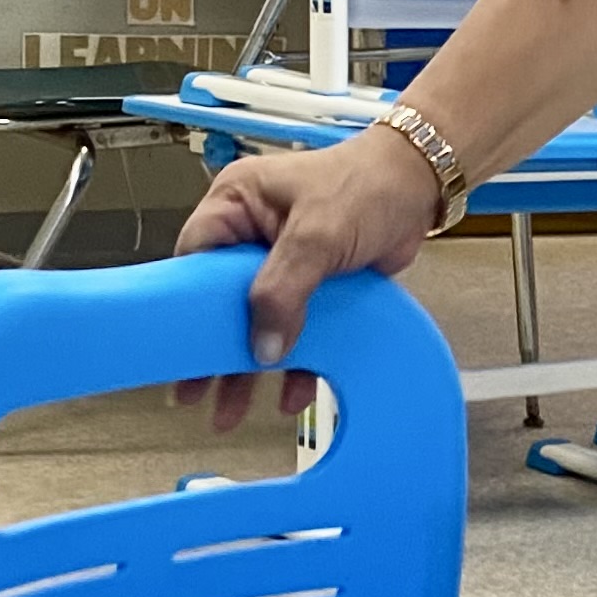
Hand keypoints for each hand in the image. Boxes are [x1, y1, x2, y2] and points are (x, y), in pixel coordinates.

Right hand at [174, 126, 444, 429]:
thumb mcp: (318, 235)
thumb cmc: (367, 184)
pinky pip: (293, 330)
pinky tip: (290, 394)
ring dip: (247, 369)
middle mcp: (250, 235)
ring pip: (255, 323)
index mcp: (235, 204)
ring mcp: (280, 262)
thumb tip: (261, 348)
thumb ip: (283, 290)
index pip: (194, 258)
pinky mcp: (311, 285)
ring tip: (229, 413)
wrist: (419, 186)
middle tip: (192, 394)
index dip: (184, 304)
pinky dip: (293, 362)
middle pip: (219, 302)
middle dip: (212, 351)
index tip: (177, 348)